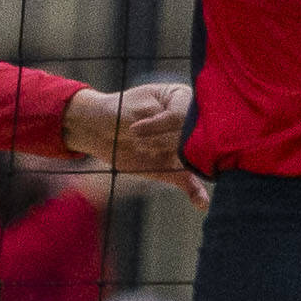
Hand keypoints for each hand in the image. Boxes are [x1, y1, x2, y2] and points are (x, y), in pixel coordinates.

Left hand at [62, 84, 208, 207]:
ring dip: (165, 158)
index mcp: (182, 98)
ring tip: (142, 148)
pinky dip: (196, 192)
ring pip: (189, 158)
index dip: (161, 124)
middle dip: (161, 141)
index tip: (134, 128)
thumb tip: (181, 137)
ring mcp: (183, 146)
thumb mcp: (136, 108)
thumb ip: (161, 120)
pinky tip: (201, 202)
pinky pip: (189, 181)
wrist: (99, 130)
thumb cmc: (118, 110)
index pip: (185, 114)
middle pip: (189, 137)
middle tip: (136, 139)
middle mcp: (188, 122)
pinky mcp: (174, 168)